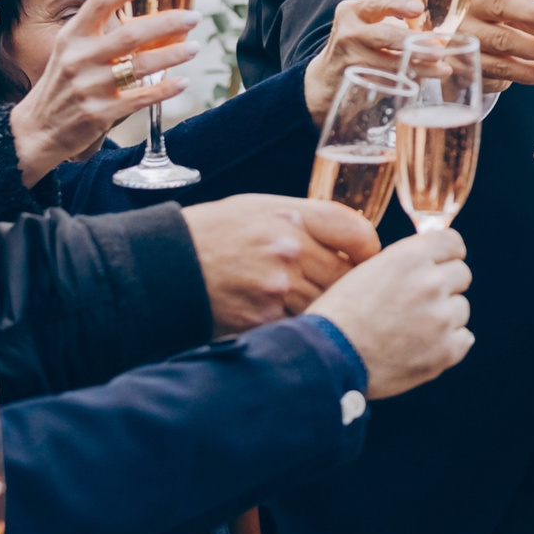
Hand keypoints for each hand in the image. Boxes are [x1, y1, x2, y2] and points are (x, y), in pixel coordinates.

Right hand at [7, 0, 195, 183]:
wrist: (38, 129)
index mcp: (72, 36)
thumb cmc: (64, 83)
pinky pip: (140, 98)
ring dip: (172, 55)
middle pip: (130, 34)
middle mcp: (78, 58)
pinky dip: (164, 90)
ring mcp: (88, 87)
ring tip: (195, 47)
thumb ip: (101, 32)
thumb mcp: (72, 50)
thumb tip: (150, 14)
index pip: (102, 0)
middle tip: (195, 16)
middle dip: (168, 23)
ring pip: (140, 66)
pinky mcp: (99, 114)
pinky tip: (183, 82)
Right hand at [184, 195, 381, 334]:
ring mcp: (277, 288)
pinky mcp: (262, 319)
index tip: (365, 258)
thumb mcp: (261, 208)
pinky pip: (299, 325)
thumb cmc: (213, 232)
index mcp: (292, 216)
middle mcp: (290, 250)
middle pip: (346, 275)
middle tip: (343, 288)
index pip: (357, 233)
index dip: (368, 250)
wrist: (165, 265)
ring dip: (325, 307)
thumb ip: (307, 221)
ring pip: (326, 304)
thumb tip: (350, 240)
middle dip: (347, 284)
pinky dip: (299, 325)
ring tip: (313, 304)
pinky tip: (287, 318)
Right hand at [304, 0, 430, 119]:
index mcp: (353, 11)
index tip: (419, 9)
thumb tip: (438, 35)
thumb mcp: (369, 24)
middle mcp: (349, 32)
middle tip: (439, 49)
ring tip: (442, 69)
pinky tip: (424, 81)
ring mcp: (350, 59)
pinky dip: (408, 81)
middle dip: (415, 43)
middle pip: (384, 35)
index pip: (377, 3)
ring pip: (389, 63)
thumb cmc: (360, 43)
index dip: (398, 4)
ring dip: (420, 66)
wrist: (328, 77)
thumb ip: (397, 22)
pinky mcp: (355, 82)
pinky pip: (387, 80)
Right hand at [308, 225, 472, 397]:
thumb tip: (432, 261)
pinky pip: (464, 339)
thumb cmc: (339, 315)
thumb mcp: (367, 271)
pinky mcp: (446, 350)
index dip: (447, 255)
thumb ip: (404, 263)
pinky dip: (448, 344)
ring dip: (444, 317)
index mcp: (409, 258)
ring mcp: (441, 318)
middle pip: (462, 274)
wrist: (328, 357)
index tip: (441, 265)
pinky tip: (421, 348)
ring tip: (412, 330)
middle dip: (445, 286)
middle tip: (419, 303)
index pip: (453, 243)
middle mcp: (430, 283)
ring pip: (461, 308)